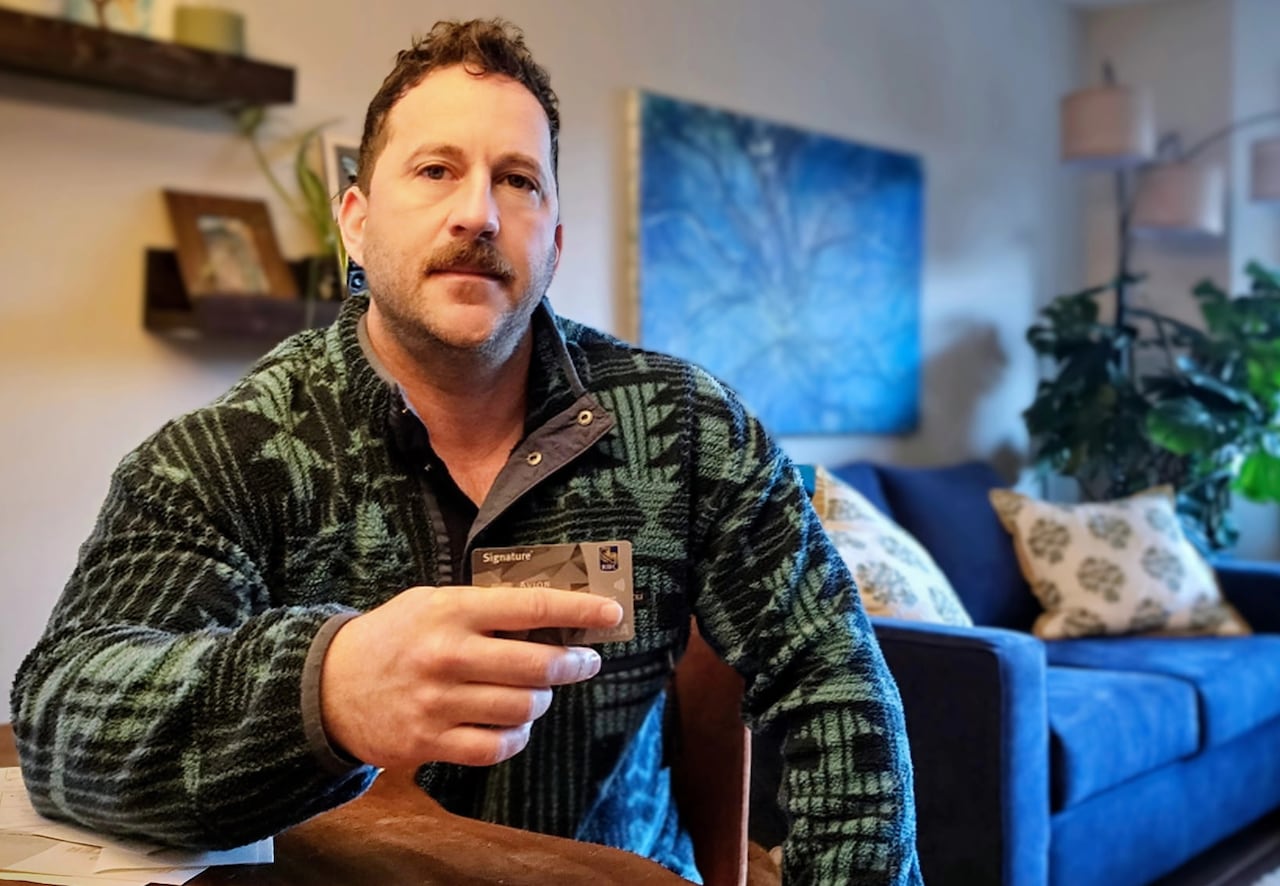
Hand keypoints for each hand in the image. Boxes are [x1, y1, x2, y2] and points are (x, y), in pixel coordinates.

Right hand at [319, 585, 623, 769]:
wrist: (327, 685)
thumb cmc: (394, 637)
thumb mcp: (432, 603)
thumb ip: (485, 607)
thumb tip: (553, 613)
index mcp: (452, 610)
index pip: (532, 607)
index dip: (579, 611)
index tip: (611, 613)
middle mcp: (447, 654)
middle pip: (537, 665)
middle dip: (573, 665)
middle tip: (583, 662)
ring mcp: (437, 701)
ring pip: (522, 709)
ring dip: (540, 702)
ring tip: (535, 692)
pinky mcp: (428, 741)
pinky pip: (496, 748)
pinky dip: (515, 739)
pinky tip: (512, 727)